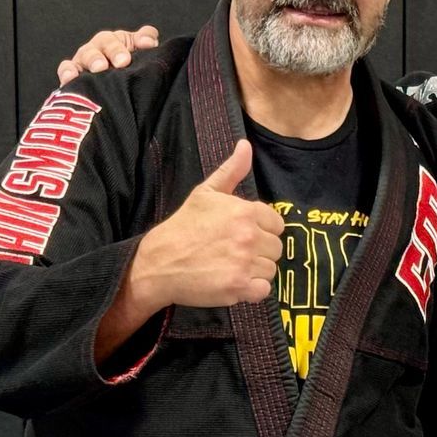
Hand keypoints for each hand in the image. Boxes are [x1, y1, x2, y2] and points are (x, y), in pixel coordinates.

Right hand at [58, 25, 160, 83]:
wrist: (107, 101)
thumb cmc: (123, 77)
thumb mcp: (139, 62)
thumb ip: (146, 46)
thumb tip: (150, 42)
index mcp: (119, 43)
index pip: (131, 36)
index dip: (140, 39)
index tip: (148, 46)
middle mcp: (101, 48)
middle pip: (106, 42)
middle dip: (115, 51)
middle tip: (123, 61)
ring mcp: (84, 60)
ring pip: (87, 53)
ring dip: (94, 59)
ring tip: (101, 68)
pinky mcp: (70, 74)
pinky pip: (66, 68)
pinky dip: (68, 71)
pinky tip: (72, 76)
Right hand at [128, 140, 284, 309]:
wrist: (159, 262)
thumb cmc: (183, 226)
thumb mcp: (205, 192)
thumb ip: (231, 171)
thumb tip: (246, 145)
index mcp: (245, 212)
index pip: (277, 224)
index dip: (262, 230)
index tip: (242, 234)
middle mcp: (249, 237)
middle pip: (276, 248)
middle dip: (259, 251)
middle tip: (234, 252)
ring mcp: (244, 264)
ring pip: (270, 270)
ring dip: (255, 271)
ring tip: (231, 266)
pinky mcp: (239, 288)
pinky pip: (263, 290)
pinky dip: (252, 290)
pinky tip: (234, 281)